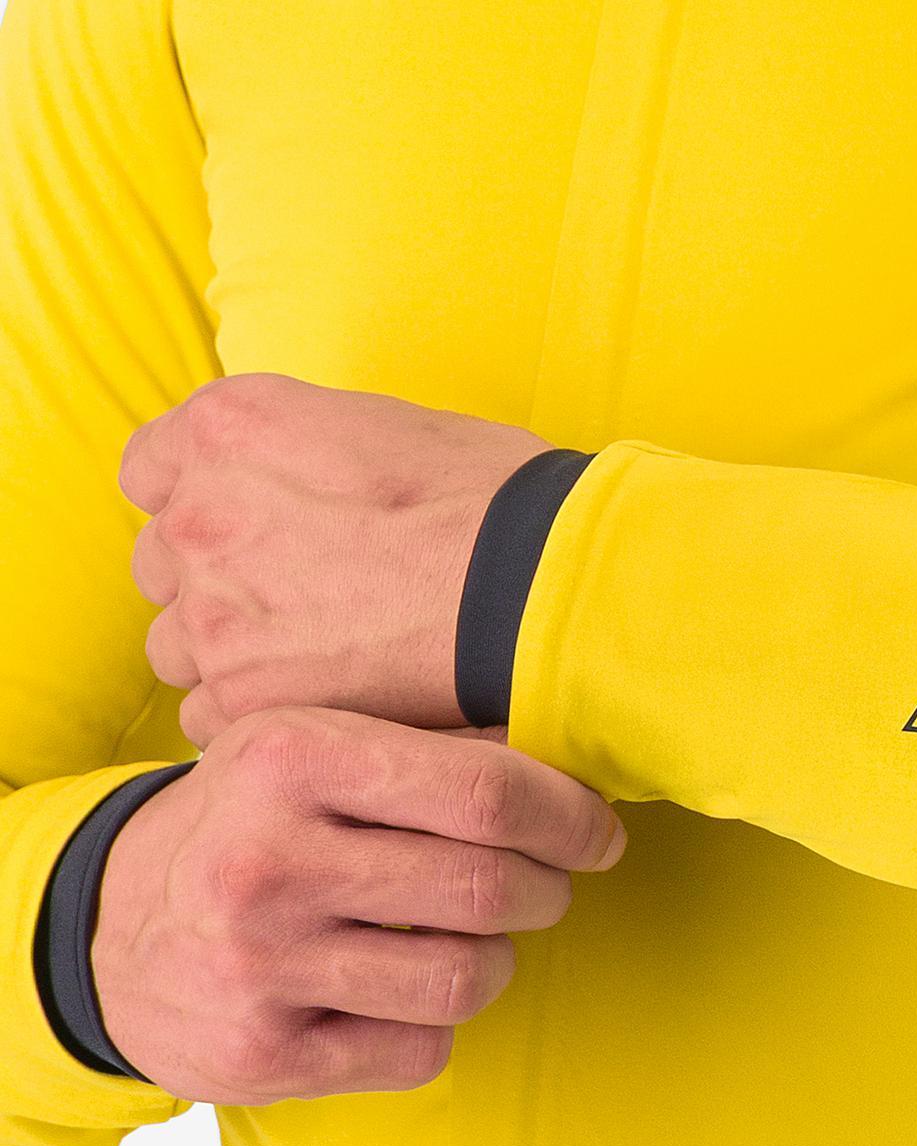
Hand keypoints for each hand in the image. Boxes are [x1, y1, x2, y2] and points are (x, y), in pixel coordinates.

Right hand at [92, 706, 625, 1103]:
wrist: (108, 928)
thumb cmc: (251, 822)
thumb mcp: (315, 749)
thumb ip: (434, 748)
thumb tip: (571, 761)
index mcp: (293, 759)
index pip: (485, 792)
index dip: (571, 817)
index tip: (600, 834)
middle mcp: (268, 861)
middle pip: (489, 887)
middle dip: (549, 889)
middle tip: (547, 884)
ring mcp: (260, 966)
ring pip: (468, 977)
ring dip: (500, 958)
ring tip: (477, 936)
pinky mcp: (262, 1055)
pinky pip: (423, 1050)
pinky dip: (440, 1022)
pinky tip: (407, 988)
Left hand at [121, 373, 552, 746]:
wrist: (534, 587)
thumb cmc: (494, 501)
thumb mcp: (386, 427)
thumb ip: (309, 454)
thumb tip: (307, 485)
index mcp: (230, 427)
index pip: (151, 469)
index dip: (198, 501)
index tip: (247, 527)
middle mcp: (200, 512)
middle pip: (163, 564)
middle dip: (217, 582)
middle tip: (301, 602)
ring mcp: (213, 610)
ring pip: (178, 646)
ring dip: (231, 654)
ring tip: (316, 662)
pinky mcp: (244, 696)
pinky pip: (208, 717)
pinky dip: (255, 717)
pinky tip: (321, 705)